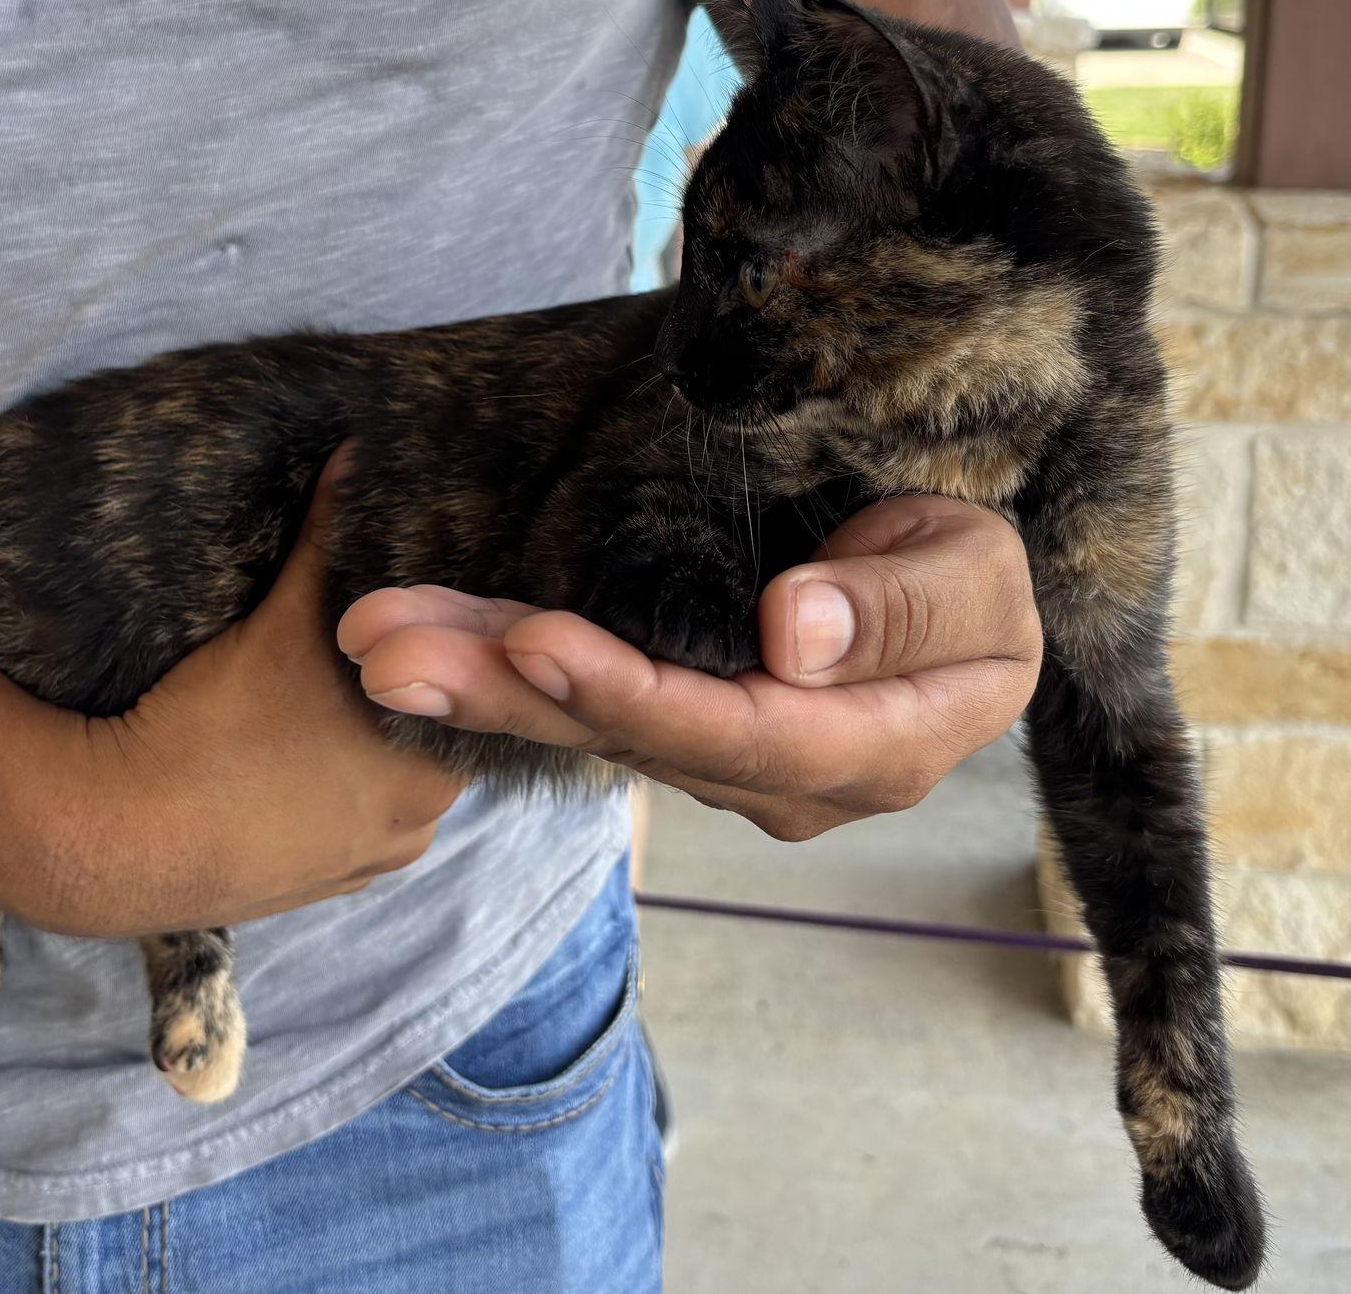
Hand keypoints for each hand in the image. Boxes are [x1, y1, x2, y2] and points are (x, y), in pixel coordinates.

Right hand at [34, 444, 463, 934]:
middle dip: (405, 701)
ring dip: (367, 753)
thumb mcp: (285, 619)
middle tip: (358, 658)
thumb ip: (332, 537)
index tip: (404, 630)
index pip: (468, 697)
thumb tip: (362, 450)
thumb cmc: (216, 723)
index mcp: (437, 765)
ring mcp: (364, 866)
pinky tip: (292, 763)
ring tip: (318, 709)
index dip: (438, 658)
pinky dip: (328, 798)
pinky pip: (343, 831)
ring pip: (389, 789)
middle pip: (433, 742)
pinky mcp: (313, 892)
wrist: (115, 838)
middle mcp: (417, 825)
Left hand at [336, 496, 1040, 839]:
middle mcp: (782, 778)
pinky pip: (589, 692)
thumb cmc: (974, 572)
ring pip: (592, 723)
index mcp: (868, 751)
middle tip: (386, 651)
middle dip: (507, 695)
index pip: (739, 735)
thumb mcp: (976, 575)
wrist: (954, 587)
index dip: (632, 694)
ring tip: (374, 641)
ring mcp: (724, 755)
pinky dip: (507, 661)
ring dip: (481, 680)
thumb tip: (787, 638)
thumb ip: (901, 611)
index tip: (533, 641)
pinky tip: (429, 635)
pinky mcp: (684, 720)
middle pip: (633, 740)